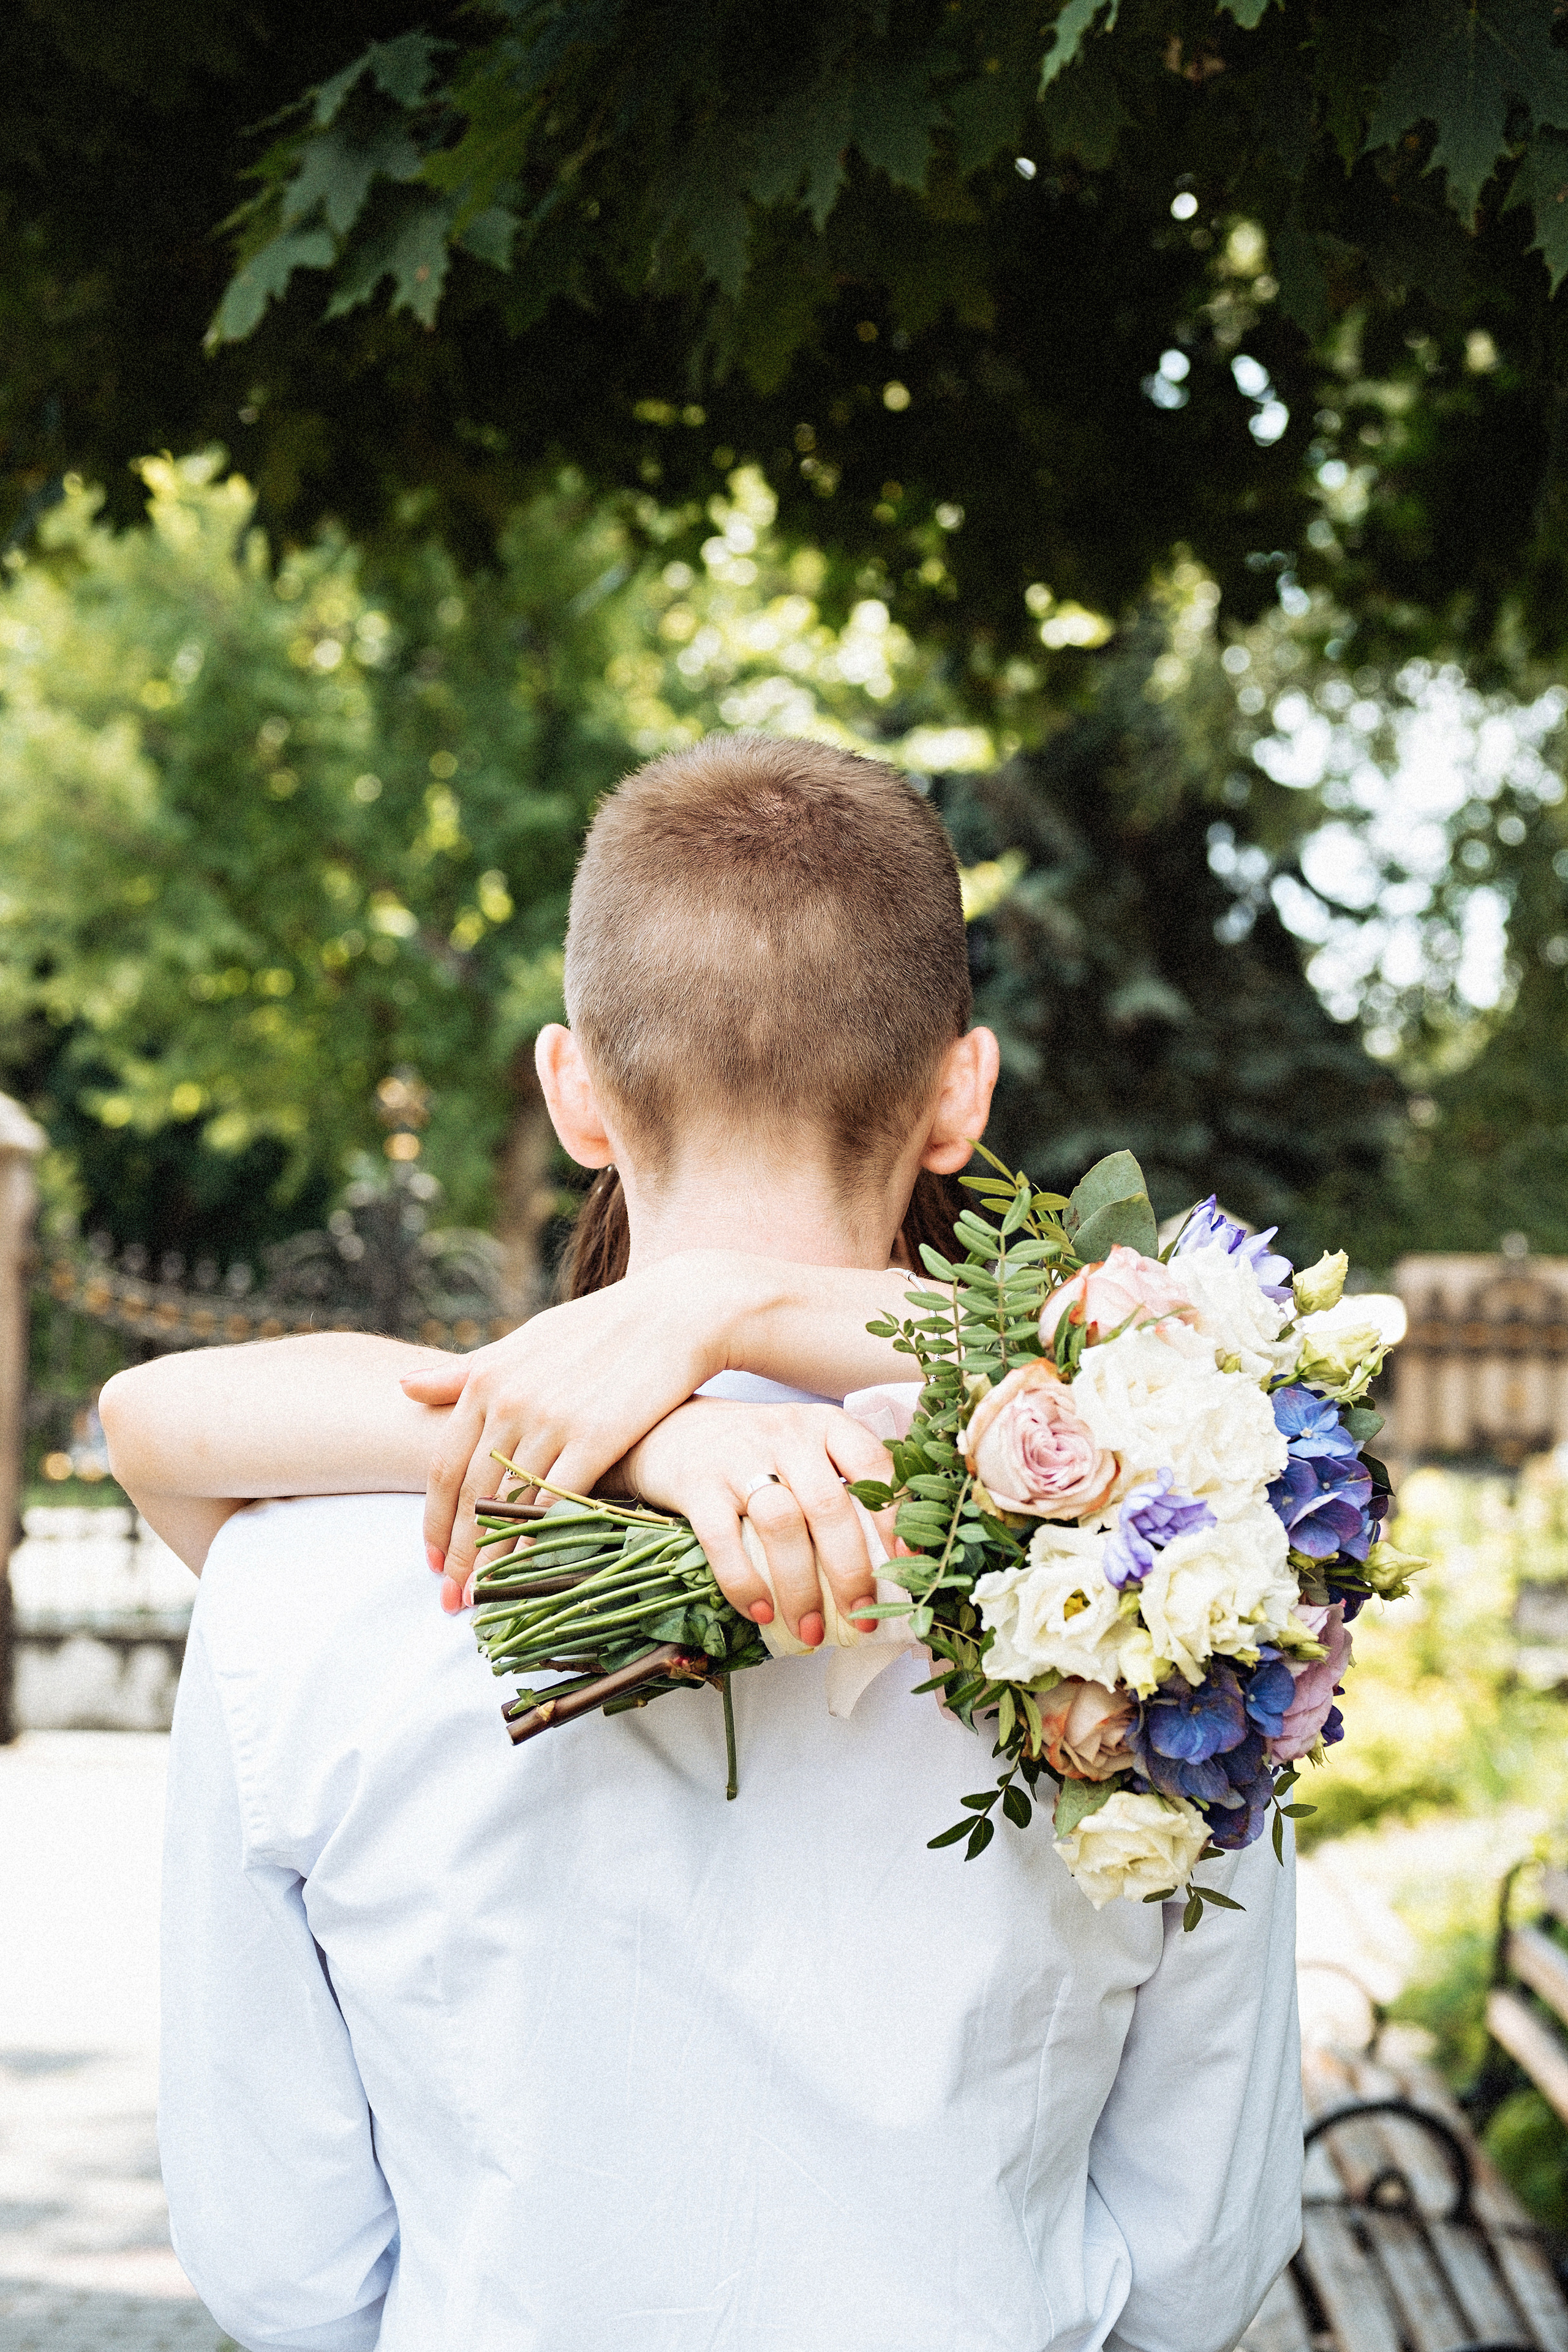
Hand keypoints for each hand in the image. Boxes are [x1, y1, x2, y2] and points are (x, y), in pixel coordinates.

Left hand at [399, 1253, 735, 1596]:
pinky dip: (541, 1541)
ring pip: (511, 1506)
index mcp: (487, 1379)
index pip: (445, 1467)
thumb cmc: (598, 1327)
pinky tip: (533, 1572)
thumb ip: (467, 1371)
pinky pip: (558, 1501)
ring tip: (484, 1599)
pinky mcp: (595, 1436)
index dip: (435, 1521)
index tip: (431, 1562)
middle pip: (471, 1496)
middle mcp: (510, 1401)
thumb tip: (402, 1385)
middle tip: (450, 1601)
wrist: (674, 1312)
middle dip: (457, 1555)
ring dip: (494, 1559)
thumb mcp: (525, 1340)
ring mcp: (551, 1420)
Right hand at [612, 1399, 896, 1646]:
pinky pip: (722, 1539)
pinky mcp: (697, 1483)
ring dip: (800, 1587)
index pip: (873, 1466)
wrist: (671, 1426)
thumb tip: (888, 1564)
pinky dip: (744, 1582)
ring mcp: (739, 1456)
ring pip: (781, 1524)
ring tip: (810, 1631)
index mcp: (825, 1426)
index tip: (908, 1564)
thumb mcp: (806, 1450)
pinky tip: (759, 1611)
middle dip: (850, 1571)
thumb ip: (841, 1486)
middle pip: (829, 1506)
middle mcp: (788, 1435)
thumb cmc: (756, 1451)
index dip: (896, 1517)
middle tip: (862, 1618)